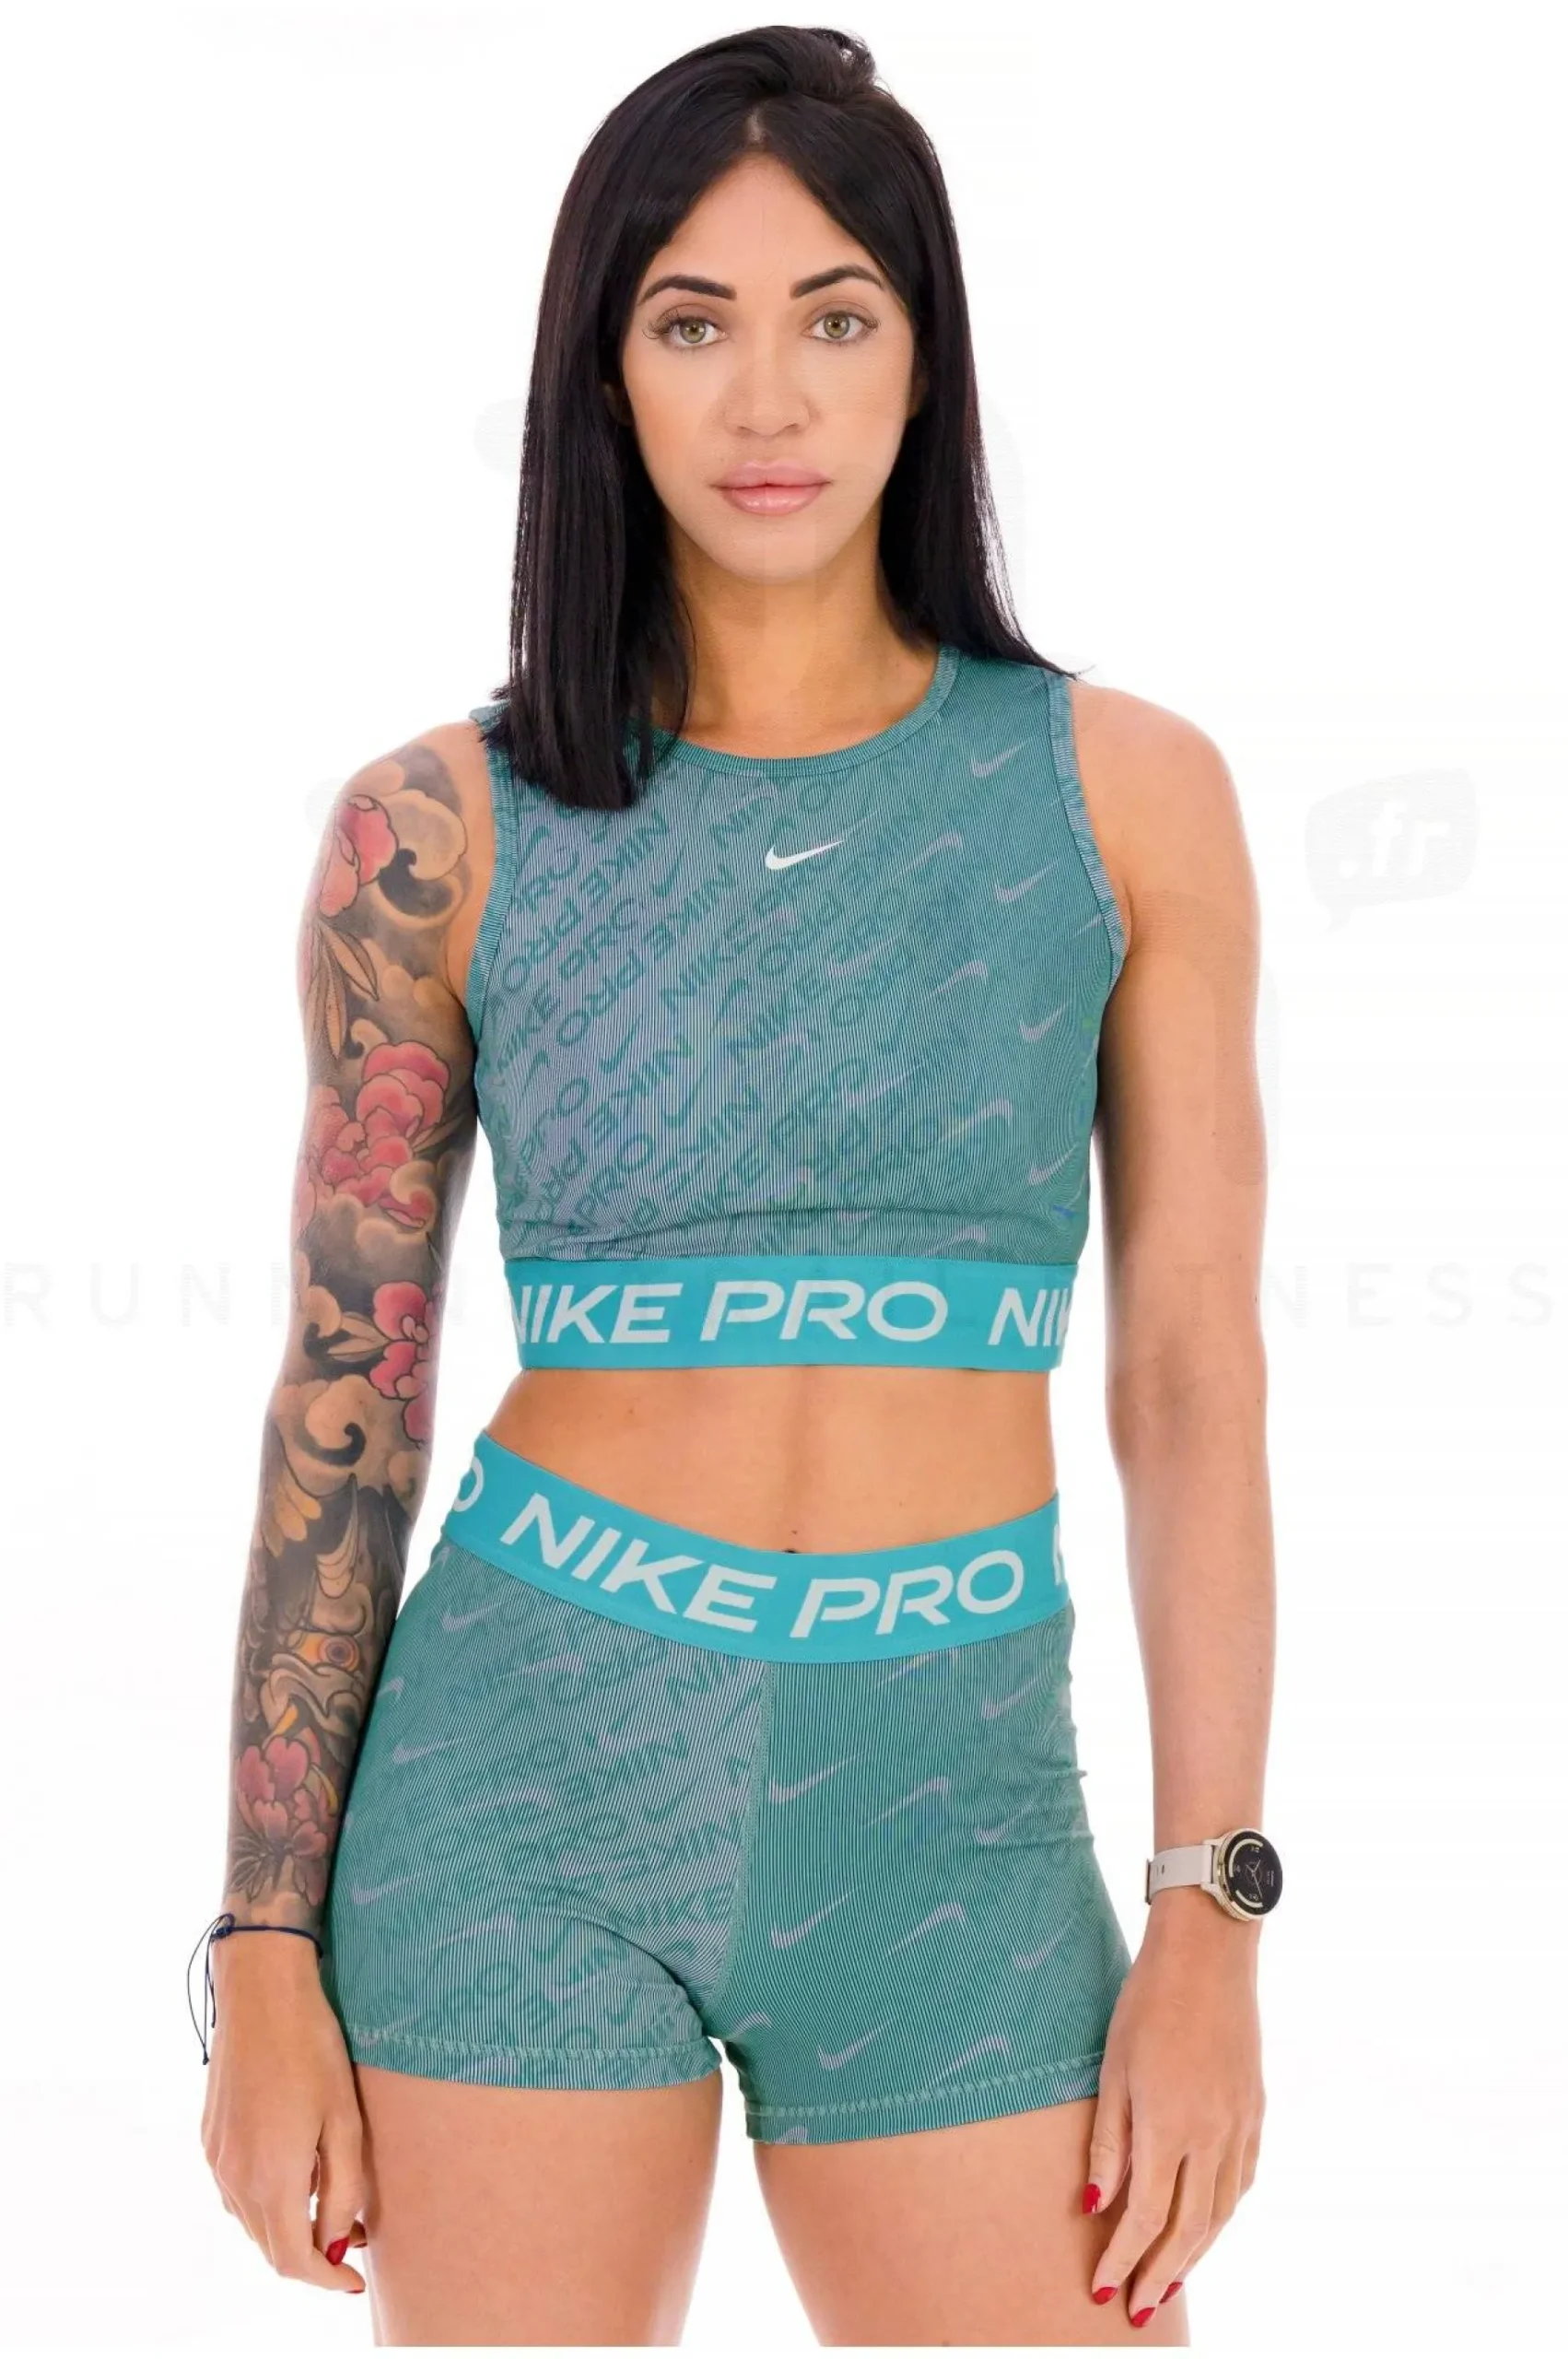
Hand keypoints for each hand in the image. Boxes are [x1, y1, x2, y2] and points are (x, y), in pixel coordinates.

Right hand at [200, 1930, 369, 2294]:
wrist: (261, 1994)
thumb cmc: (312, 2050)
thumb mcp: (344, 2122)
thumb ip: (341, 2191)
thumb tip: (335, 2245)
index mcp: (271, 2180)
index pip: (294, 2261)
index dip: (326, 2281)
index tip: (355, 2283)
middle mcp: (234, 2180)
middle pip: (269, 2247)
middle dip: (311, 2255)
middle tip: (351, 2240)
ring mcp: (216, 2160)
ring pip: (251, 2222)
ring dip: (287, 2228)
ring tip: (331, 2206)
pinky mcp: (209, 2140)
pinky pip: (236, 2193)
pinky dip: (265, 2202)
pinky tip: (294, 2176)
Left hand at [1082, 1894, 1264, 2323]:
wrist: (1209, 1951)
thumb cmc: (1148, 2001)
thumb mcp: (1113, 2068)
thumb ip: (1108, 2143)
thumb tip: (1095, 2207)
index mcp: (1170, 2125)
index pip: (1146, 2217)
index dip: (1123, 2259)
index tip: (1102, 2289)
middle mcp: (1213, 2135)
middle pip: (1189, 2229)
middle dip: (1160, 2275)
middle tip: (1138, 2309)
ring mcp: (1241, 2124)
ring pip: (1221, 2213)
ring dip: (1195, 2255)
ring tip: (1169, 2282)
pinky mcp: (1256, 2110)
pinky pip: (1242, 2181)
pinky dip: (1223, 2214)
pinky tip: (1208, 2226)